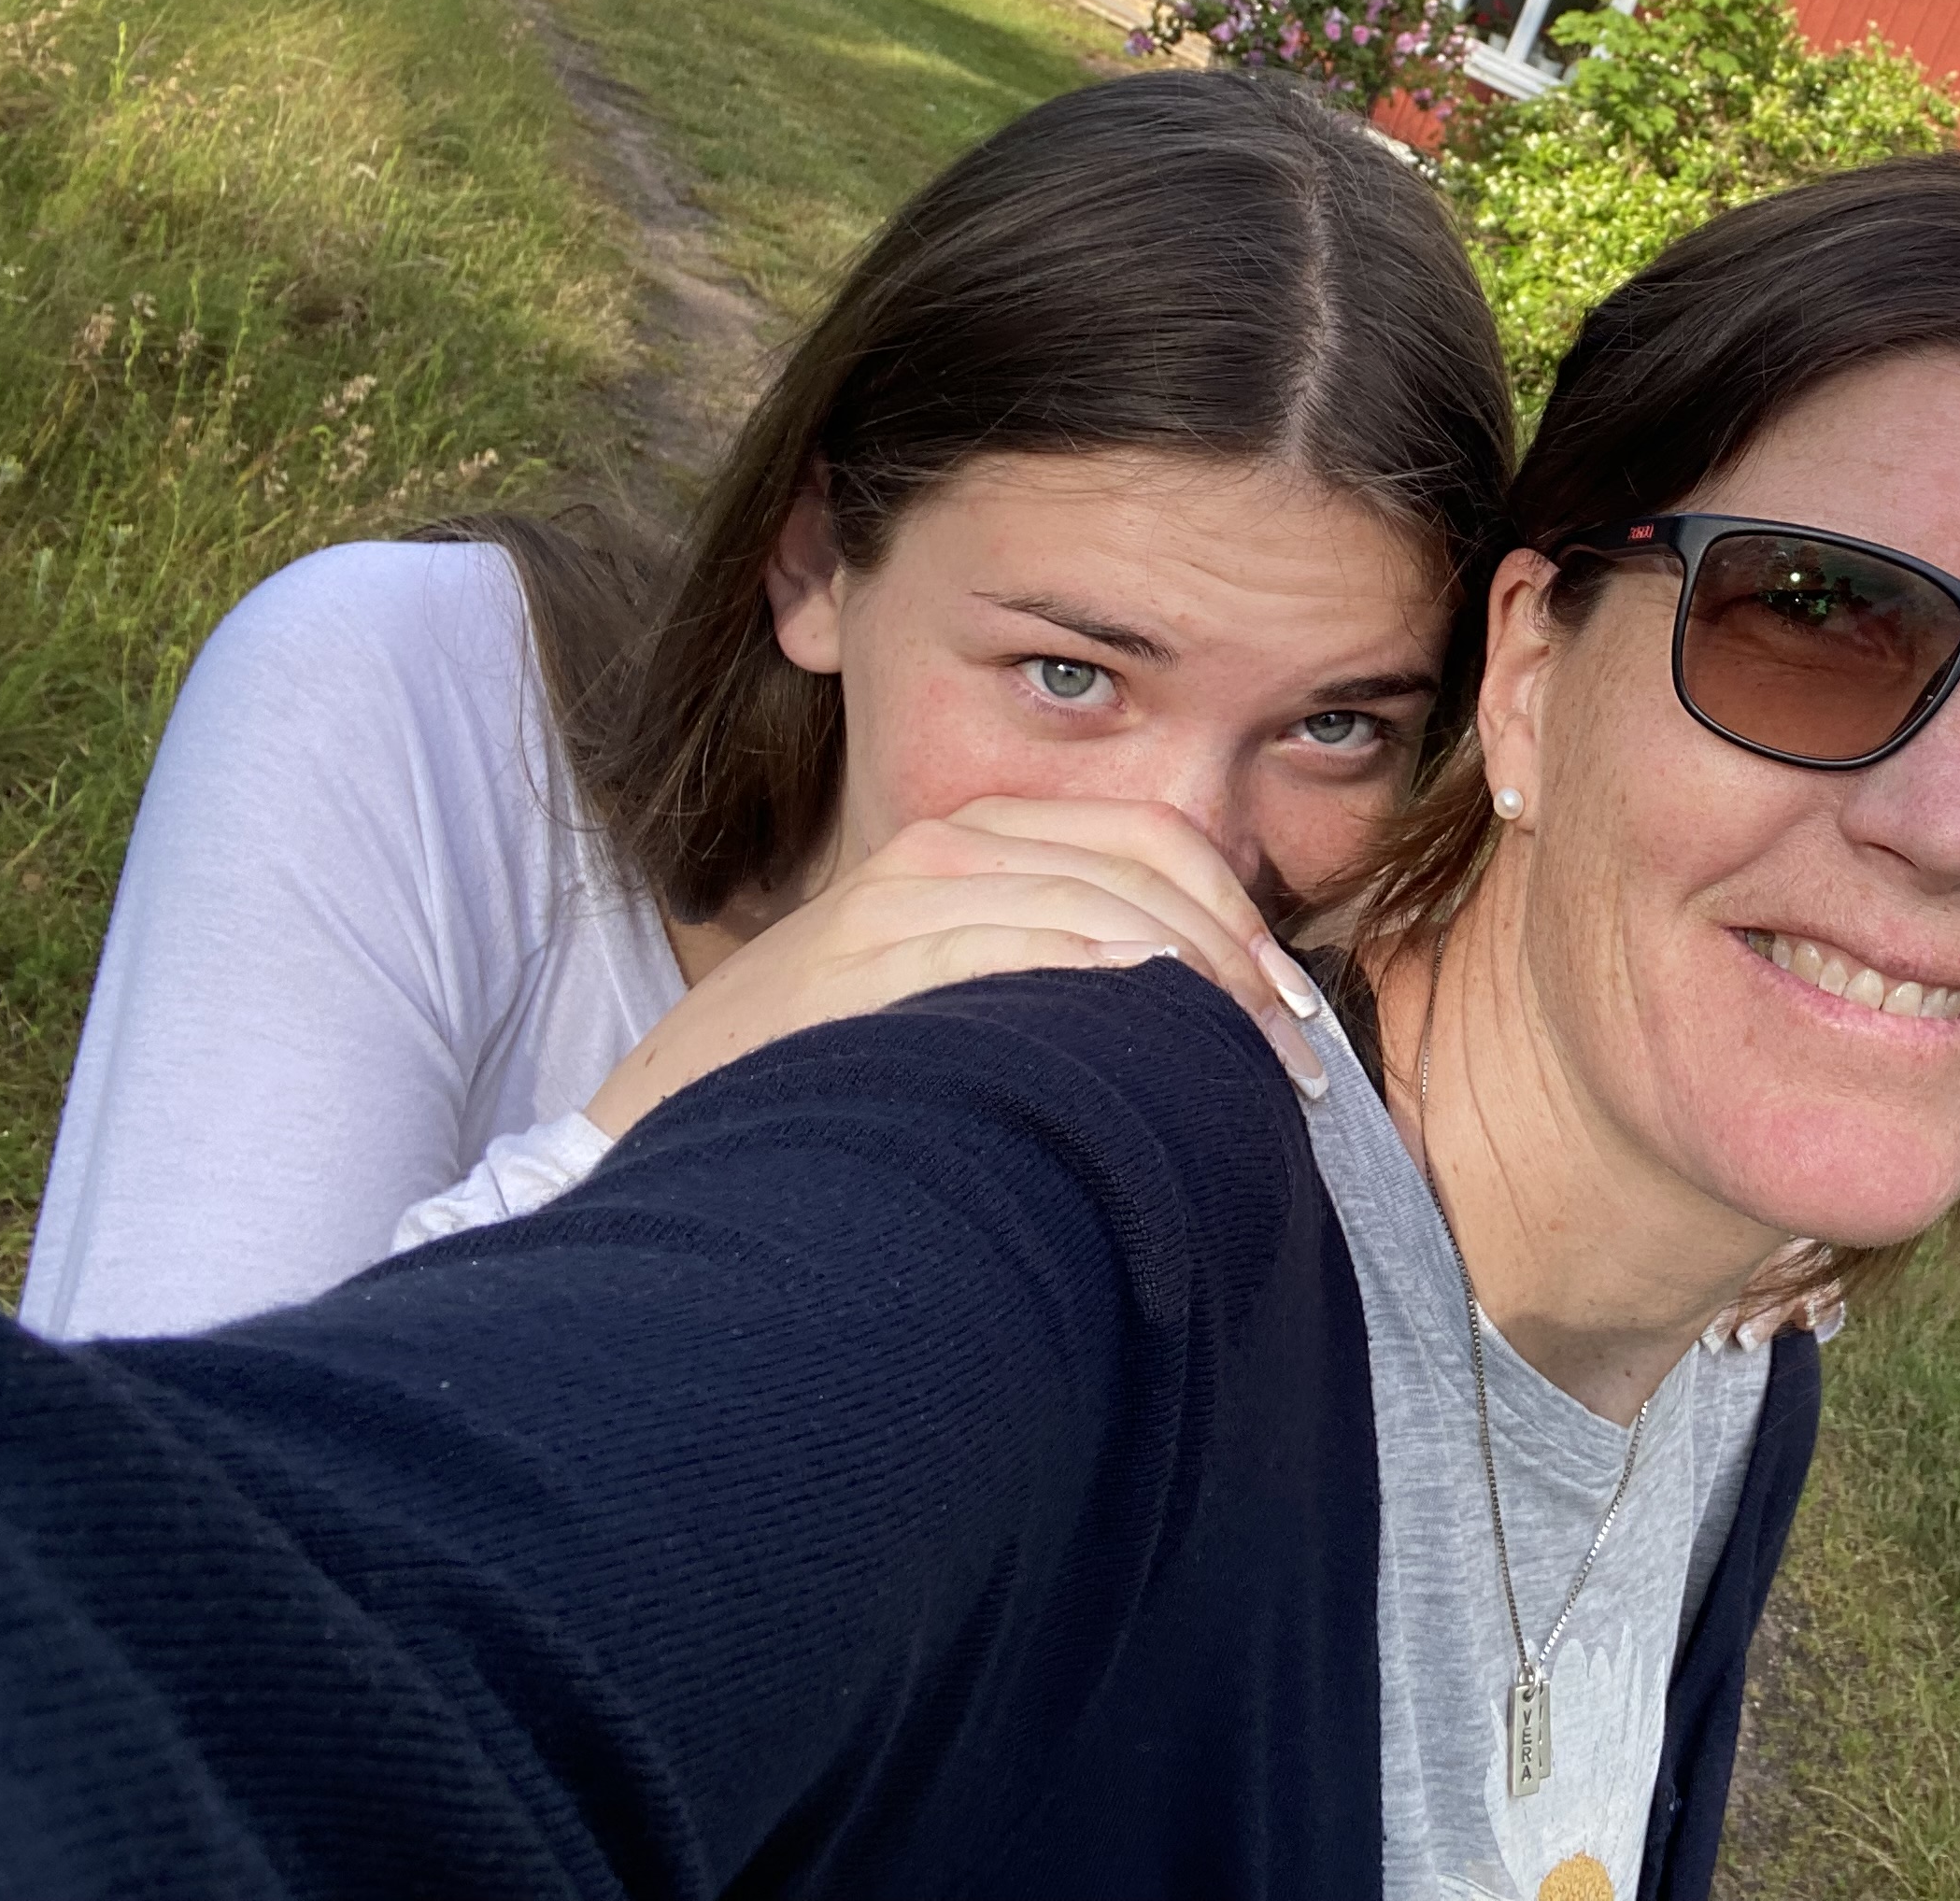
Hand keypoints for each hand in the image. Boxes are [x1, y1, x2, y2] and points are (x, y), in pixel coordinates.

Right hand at [587, 797, 1331, 1137]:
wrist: (665, 1117)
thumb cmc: (834, 1075)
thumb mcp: (953, 998)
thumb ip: (1048, 977)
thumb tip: (1188, 1020)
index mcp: (975, 845)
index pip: (1148, 841)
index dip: (1236, 918)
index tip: (1291, 1012)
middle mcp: (941, 851)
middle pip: (1137, 867)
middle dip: (1233, 958)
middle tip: (1294, 1058)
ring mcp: (891, 900)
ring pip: (1087, 898)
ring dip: (1188, 978)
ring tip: (1247, 1066)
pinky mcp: (851, 960)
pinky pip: (995, 939)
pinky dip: (1082, 961)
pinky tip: (1142, 1004)